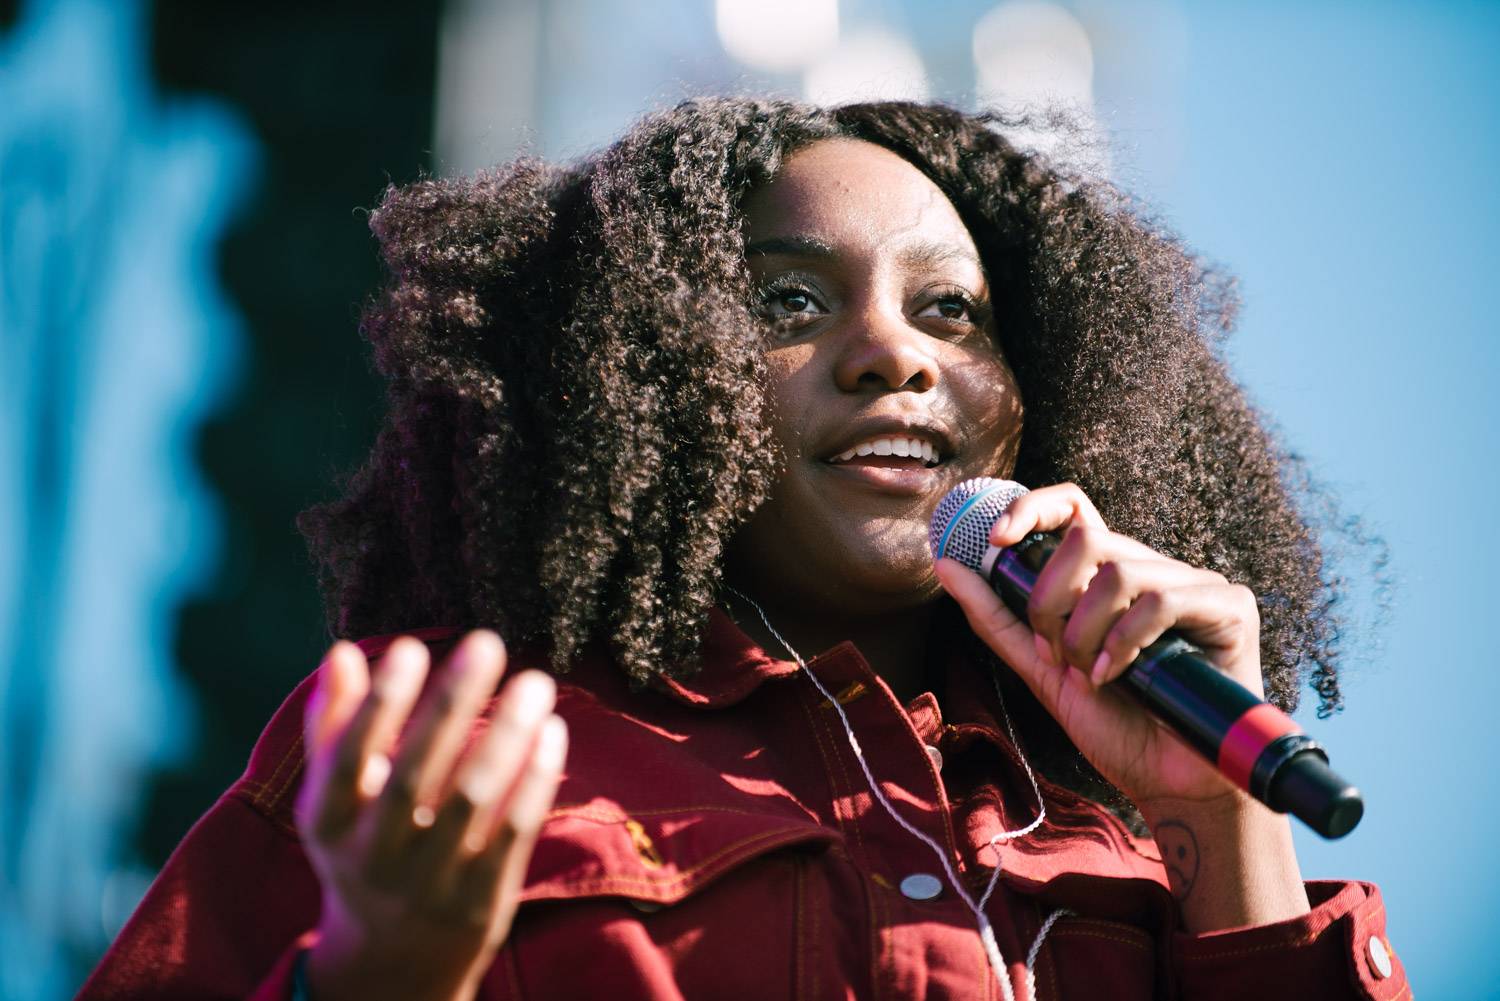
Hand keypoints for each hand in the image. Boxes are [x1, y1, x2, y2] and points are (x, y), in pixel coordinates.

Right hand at [294, 631, 566, 1000]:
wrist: (394, 960)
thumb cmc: (366, 847)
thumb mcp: (336, 798)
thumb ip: (335, 725)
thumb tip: (342, 651)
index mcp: (331, 823)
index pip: (349, 759)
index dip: (377, 705)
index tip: (411, 647)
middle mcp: (376, 856)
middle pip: (416, 775)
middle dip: (451, 705)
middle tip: (487, 642)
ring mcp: (430, 882)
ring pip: (473, 800)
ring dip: (506, 735)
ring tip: (534, 682)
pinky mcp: (480, 900)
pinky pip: (513, 833)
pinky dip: (534, 780)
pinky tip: (552, 732)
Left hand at [933, 482, 1261, 807]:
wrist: (1166, 784)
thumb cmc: (1114, 726)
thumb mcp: (1040, 668)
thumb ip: (997, 616)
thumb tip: (946, 563)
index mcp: (1108, 576)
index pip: (1074, 509)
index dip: (1031, 508)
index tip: (993, 540)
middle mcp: (1151, 570)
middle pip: (1086, 540)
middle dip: (1051, 601)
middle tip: (1055, 653)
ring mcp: (1194, 584)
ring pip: (1119, 571)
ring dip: (1086, 632)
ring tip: (1091, 675)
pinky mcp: (1230, 607)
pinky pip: (1162, 599)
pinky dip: (1125, 641)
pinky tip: (1117, 675)